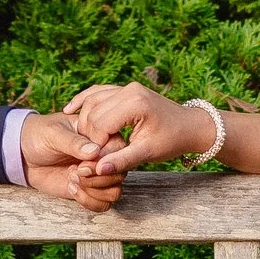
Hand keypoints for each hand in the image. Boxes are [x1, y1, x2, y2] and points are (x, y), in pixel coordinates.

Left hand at [17, 110, 128, 212]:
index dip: (104, 161)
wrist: (23, 154)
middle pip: (119, 173)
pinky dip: (89, 201)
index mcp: (99, 135)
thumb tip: (94, 152)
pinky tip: (70, 188)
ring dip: (94, 191)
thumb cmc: (39, 135)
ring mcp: (97, 175)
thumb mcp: (53, 134)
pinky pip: (103, 204)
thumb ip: (74, 143)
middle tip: (75, 172)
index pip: (118, 150)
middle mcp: (103, 156)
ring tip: (72, 179)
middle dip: (97, 178)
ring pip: (114, 191)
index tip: (82, 164)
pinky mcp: (89, 190)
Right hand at [58, 82, 220, 186]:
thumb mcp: (147, 153)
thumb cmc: (172, 140)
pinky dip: (84, 101)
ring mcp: (126, 87)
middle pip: (93, 113)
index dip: (95, 145)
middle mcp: (128, 90)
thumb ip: (121, 161)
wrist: (190, 126)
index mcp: (135, 103)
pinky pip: (98, 92)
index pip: (100, 124)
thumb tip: (97, 171)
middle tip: (91, 154)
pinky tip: (69, 109)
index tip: (96, 161)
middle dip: (89, 135)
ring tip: (84, 142)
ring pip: (92, 101)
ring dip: (85, 121)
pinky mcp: (124, 89)